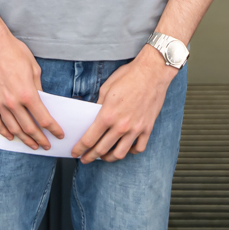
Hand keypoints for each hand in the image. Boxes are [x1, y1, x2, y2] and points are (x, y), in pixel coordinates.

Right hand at [0, 25, 63, 150]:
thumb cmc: (14, 52)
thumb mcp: (33, 68)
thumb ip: (38, 87)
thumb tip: (41, 100)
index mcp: (27, 93)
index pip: (43, 118)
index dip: (53, 128)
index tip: (59, 134)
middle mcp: (13, 102)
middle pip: (29, 127)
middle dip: (40, 138)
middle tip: (47, 145)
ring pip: (13, 129)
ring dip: (24, 139)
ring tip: (32, 145)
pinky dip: (4, 132)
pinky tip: (10, 136)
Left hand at [72, 45, 175, 162]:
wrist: (153, 71)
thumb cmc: (129, 75)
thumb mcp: (107, 88)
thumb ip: (99, 105)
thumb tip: (94, 117)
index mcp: (108, 114)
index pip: (89, 139)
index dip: (80, 148)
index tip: (75, 152)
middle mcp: (121, 125)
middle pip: (102, 149)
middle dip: (90, 156)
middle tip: (85, 158)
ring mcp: (136, 128)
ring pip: (120, 154)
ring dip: (108, 158)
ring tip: (104, 156)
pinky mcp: (147, 128)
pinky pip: (139, 148)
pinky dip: (131, 151)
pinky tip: (126, 148)